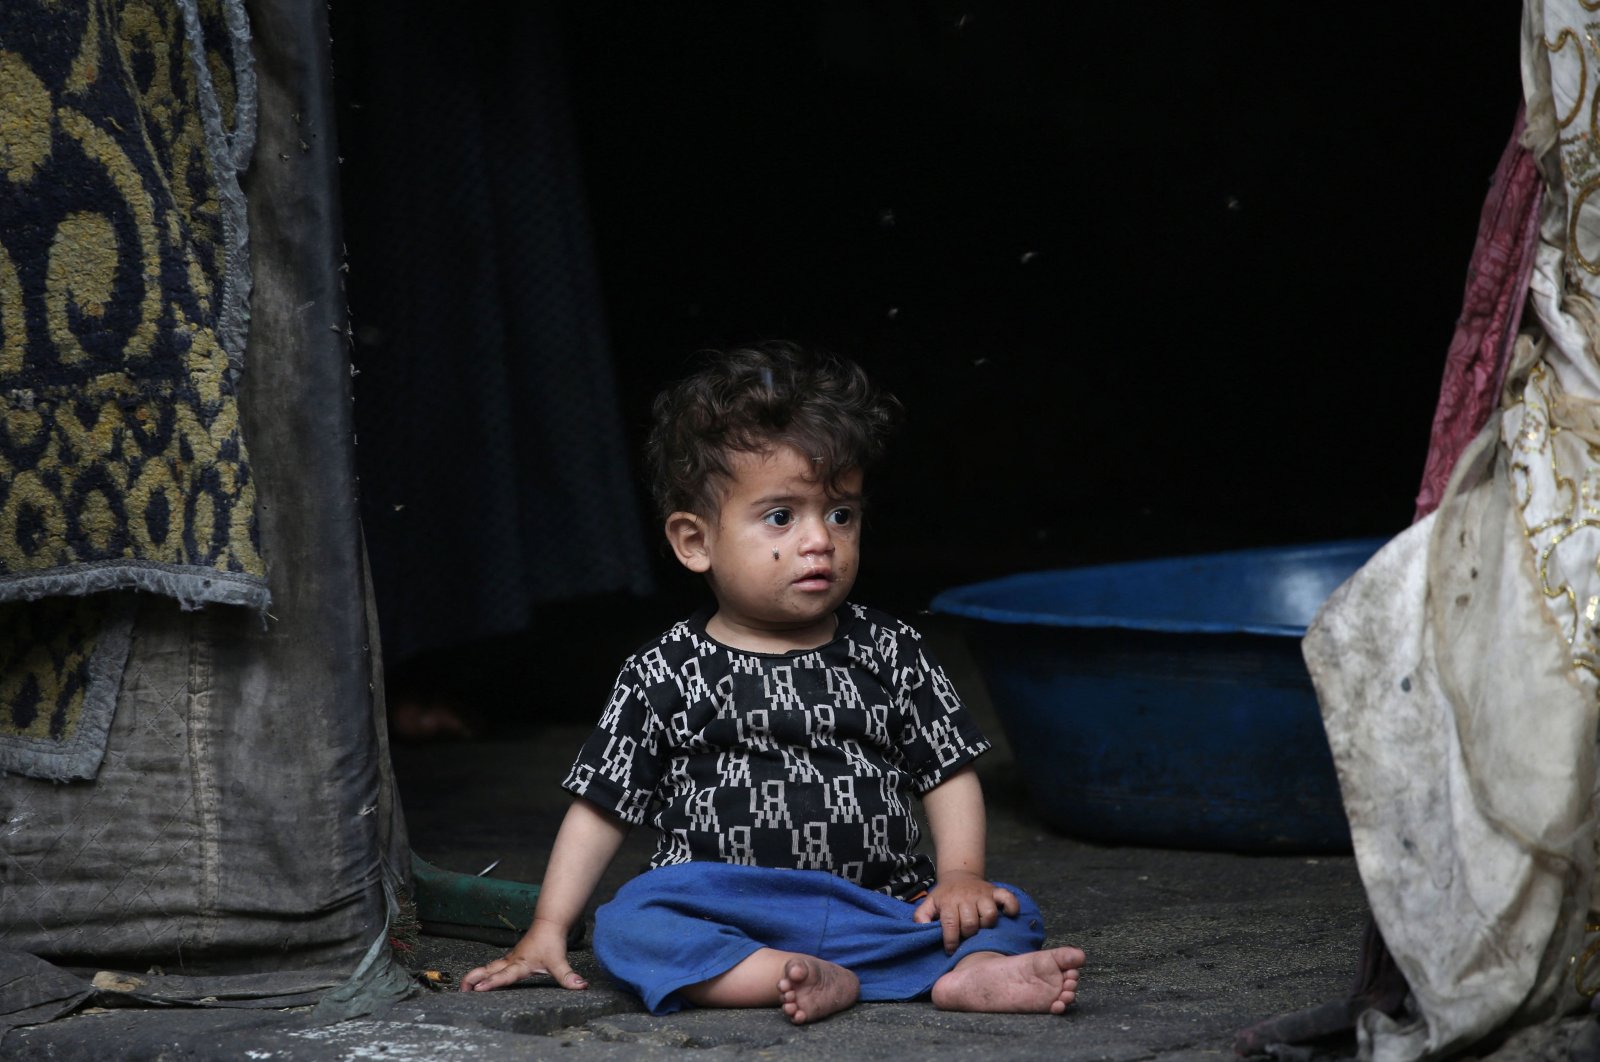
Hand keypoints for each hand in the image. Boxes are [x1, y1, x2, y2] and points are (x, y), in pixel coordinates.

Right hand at [458, 920, 586, 992]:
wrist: (549, 923)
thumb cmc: (551, 942)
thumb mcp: (559, 961)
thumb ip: (568, 976)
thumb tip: (580, 986)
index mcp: (520, 964)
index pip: (504, 976)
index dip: (491, 983)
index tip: (478, 990)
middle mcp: (511, 961)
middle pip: (488, 970)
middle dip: (473, 979)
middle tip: (461, 990)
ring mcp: (509, 959)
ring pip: (488, 967)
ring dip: (475, 976)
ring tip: (462, 988)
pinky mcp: (510, 958)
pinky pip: (493, 966)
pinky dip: (483, 972)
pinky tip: (478, 979)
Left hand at [912, 871, 1019, 952]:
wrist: (959, 874)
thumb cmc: (944, 895)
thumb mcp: (929, 903)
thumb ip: (921, 917)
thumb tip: (922, 930)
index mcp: (949, 902)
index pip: (951, 924)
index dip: (951, 941)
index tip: (951, 950)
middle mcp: (966, 897)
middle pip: (971, 922)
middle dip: (967, 934)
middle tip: (965, 937)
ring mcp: (983, 894)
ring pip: (989, 914)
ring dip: (986, 925)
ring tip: (981, 928)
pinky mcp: (996, 891)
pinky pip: (1008, 898)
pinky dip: (1011, 907)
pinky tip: (1008, 915)